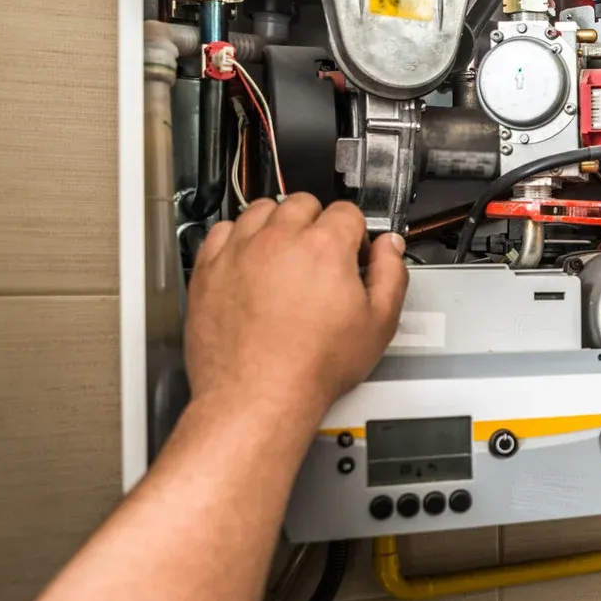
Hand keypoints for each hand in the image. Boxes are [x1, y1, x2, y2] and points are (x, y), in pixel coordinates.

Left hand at [185, 194, 407, 424]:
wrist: (258, 397)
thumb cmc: (312, 367)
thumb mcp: (378, 325)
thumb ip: (391, 274)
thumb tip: (389, 247)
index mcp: (324, 246)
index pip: (346, 212)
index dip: (354, 233)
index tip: (351, 253)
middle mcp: (279, 239)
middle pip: (303, 203)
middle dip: (316, 223)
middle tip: (319, 256)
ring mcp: (240, 250)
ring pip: (261, 209)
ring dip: (277, 223)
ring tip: (285, 254)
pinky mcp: (209, 268)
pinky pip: (223, 230)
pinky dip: (238, 238)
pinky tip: (250, 259)